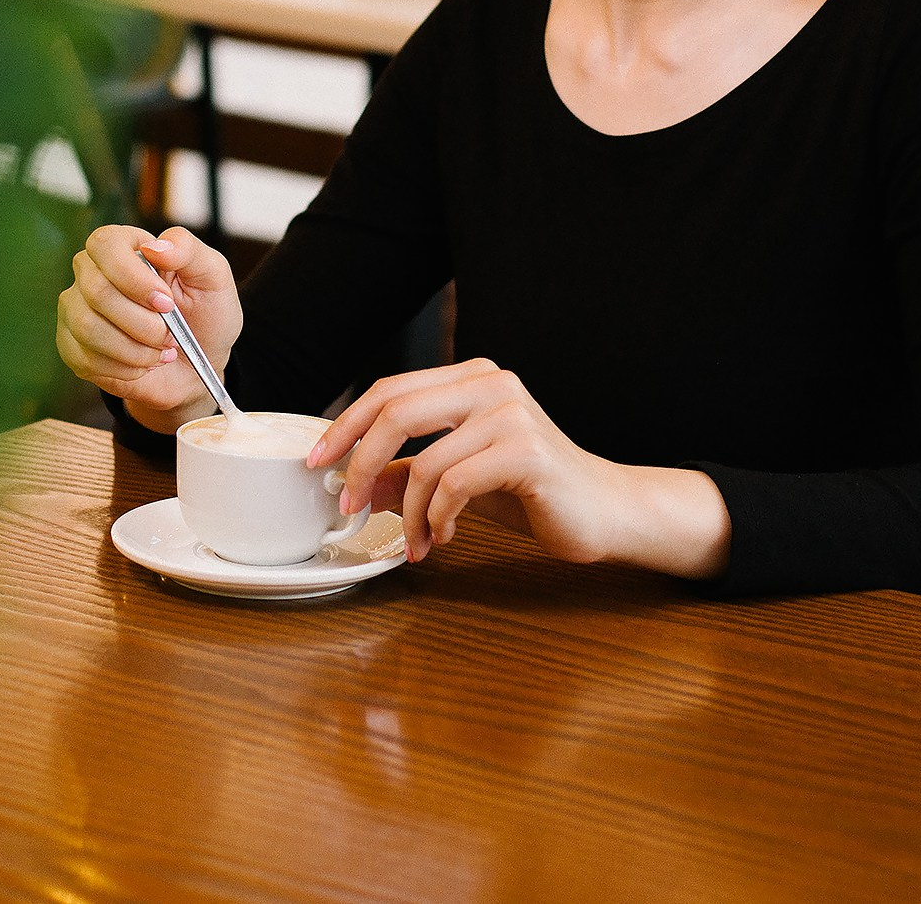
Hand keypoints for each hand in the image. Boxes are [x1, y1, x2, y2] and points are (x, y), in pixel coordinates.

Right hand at [55, 225, 240, 431]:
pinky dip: (125, 368)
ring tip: (160, 350)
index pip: (105, 245)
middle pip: (96, 291)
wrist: (197, 364)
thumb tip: (155, 246)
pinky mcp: (72, 346)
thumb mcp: (213, 275)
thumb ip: (189, 250)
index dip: (133, 277)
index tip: (166, 303)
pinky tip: (144, 363)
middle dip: (142, 322)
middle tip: (171, 334)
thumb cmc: (204, 313)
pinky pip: (86, 359)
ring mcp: (76, 309)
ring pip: (88, 327)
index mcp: (124, 246)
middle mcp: (92, 273)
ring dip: (135, 349)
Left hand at [308, 359, 731, 576]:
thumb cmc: (532, 491)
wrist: (604, 511)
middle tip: (346, 504)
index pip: (390, 390)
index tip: (317, 462)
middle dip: (360, 462)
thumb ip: (412, 473)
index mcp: (471, 378)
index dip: (345, 425)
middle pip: (396, 412)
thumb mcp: (460, 478)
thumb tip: (358, 483)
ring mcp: (511, 414)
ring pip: (425, 461)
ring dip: (409, 512)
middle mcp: (491, 384)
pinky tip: (445, 537)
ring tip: (416, 541)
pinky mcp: (526, 451)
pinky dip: (439, 518)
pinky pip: (456, 484)